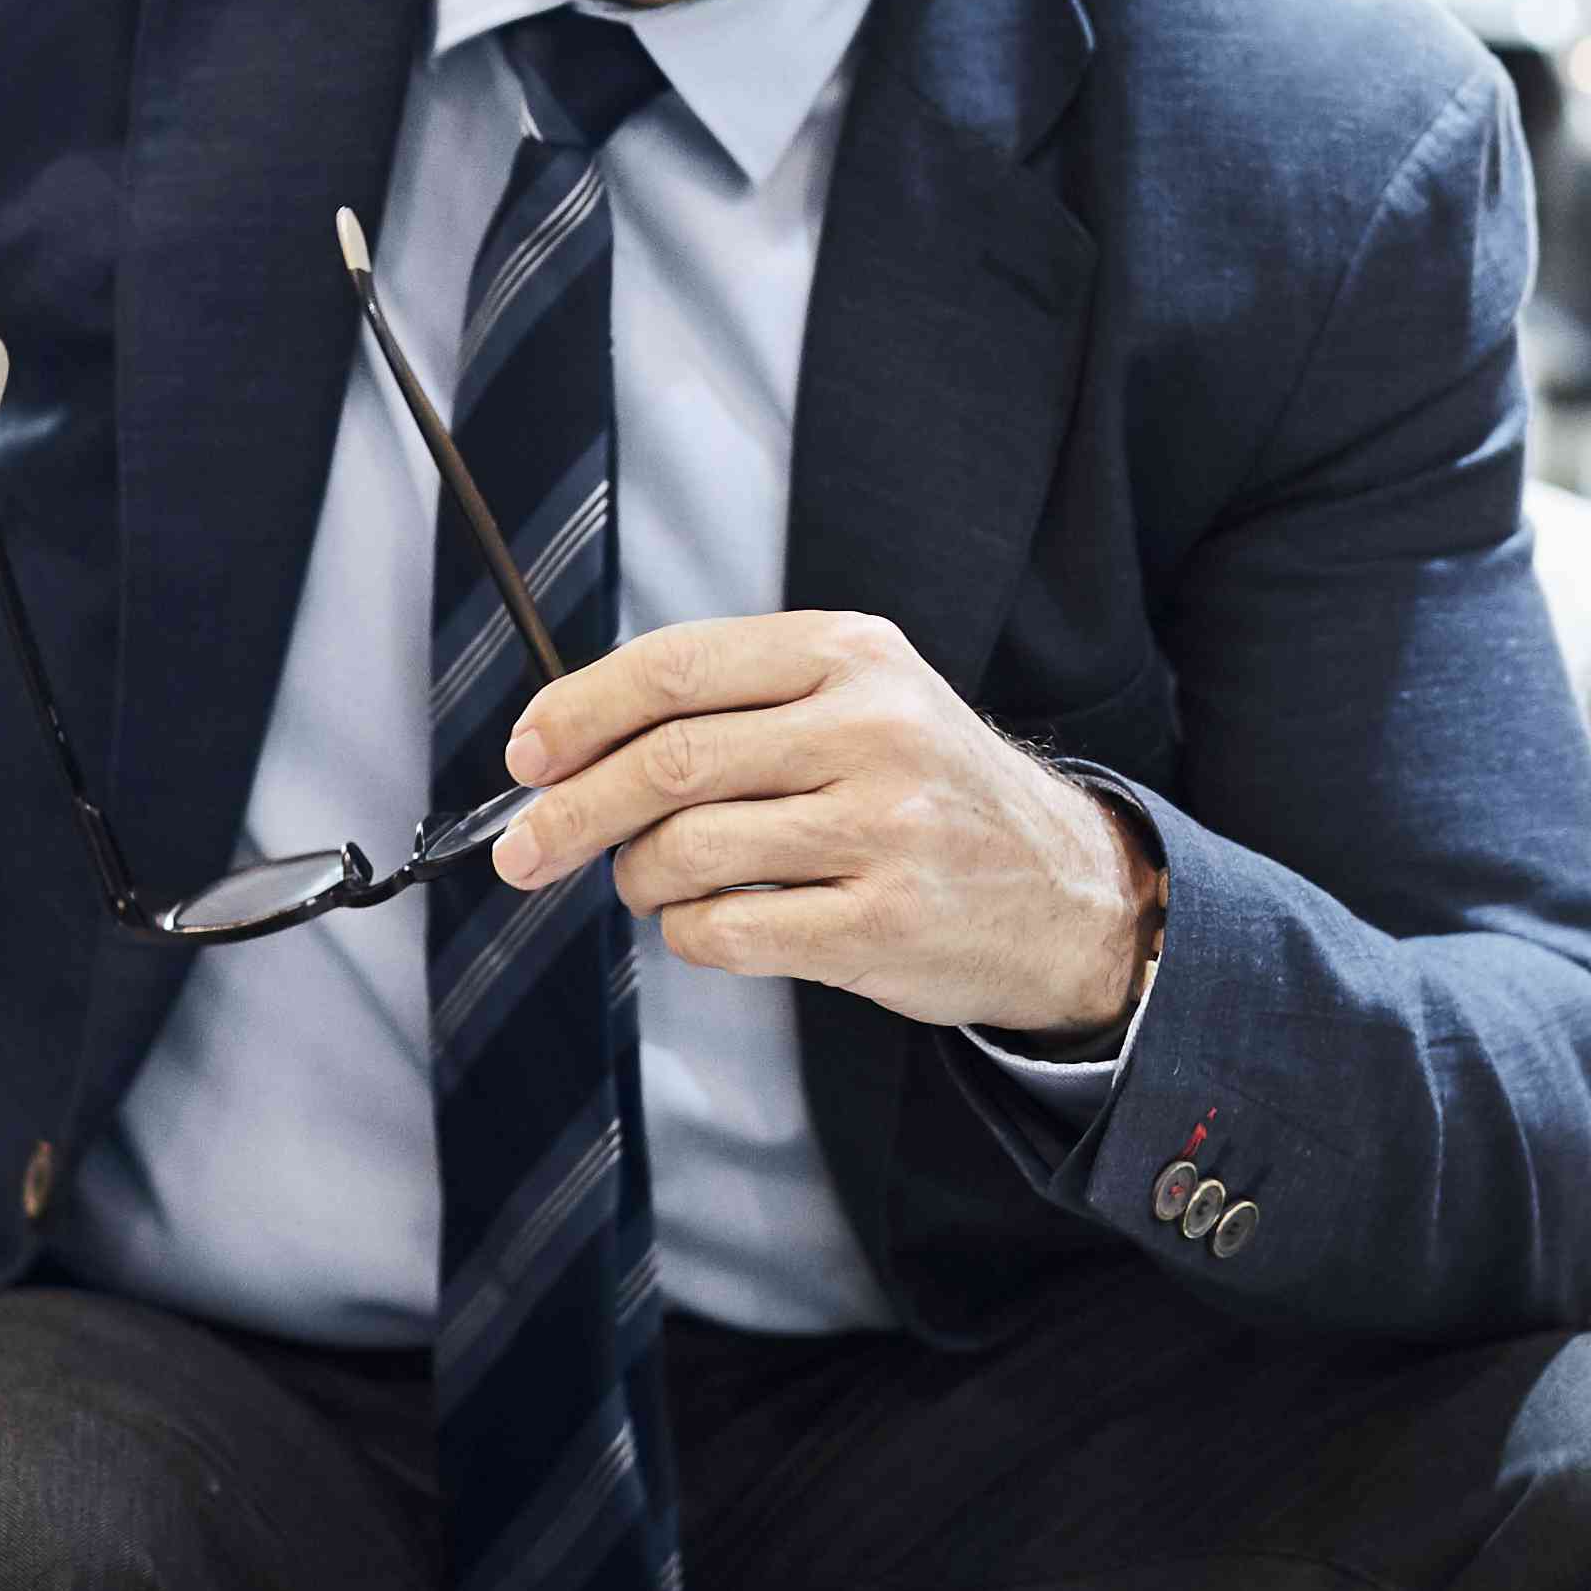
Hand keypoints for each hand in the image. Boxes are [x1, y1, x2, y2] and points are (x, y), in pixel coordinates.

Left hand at [490, 611, 1161, 1038]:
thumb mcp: (862, 701)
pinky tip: (715, 922)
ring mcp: (882, 828)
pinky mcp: (881, 922)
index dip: (578, 713)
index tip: (525, 757)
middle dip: (568, 813)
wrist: (1067, 891)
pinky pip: (726, 931)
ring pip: (685, 852)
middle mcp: (871, 729)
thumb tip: (569, 744)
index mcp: (851, 655)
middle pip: (666, 764)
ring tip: (653, 884)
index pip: (676, 668)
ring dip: (638, 879)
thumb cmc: (930, 794)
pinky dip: (691, 934)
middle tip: (523, 851)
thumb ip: (738, 705)